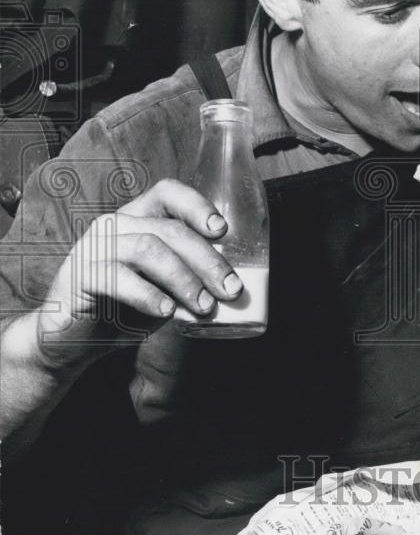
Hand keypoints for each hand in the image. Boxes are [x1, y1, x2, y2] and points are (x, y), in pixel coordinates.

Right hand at [36, 178, 243, 372]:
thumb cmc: (124, 310)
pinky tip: (167, 312)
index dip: (197, 206)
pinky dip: (148, 294)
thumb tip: (232, 285)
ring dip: (183, 278)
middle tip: (230, 289)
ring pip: (147, 248)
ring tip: (204, 306)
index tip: (223, 231)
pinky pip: (117, 277)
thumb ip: (189, 279)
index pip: (167, 193)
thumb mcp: (163, 289)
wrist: (73, 341)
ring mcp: (94, 247)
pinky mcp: (80, 275)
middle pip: (168, 229)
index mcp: (136, 218)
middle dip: (206, 260)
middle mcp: (114, 225)